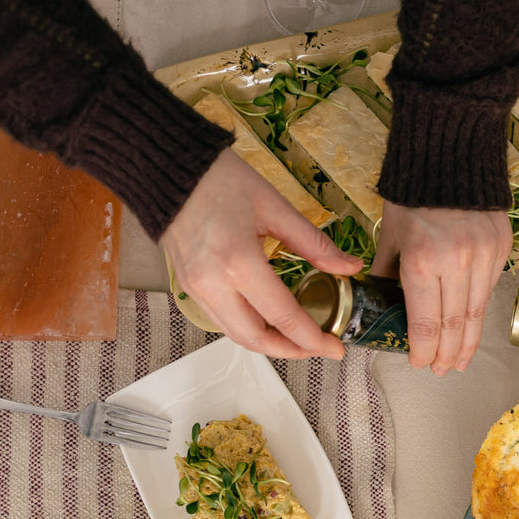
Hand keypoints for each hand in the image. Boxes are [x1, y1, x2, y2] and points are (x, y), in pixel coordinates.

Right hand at [161, 151, 360, 359]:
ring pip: (235, 334)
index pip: (283, 316)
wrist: (168, 168)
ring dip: (269, 344)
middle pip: (255, 338)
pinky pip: (221, 320)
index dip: (313, 339)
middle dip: (291, 350)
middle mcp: (212, 282)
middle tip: (319, 346)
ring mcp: (194, 287)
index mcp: (238, 262)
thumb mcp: (275, 208)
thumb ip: (315, 244)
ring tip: (299, 338)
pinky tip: (270, 321)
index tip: (336, 347)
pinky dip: (248, 328)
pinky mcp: (187, 286)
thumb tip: (349, 268)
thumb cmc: (219, 180)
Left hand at [374, 202, 510, 375]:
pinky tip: (472, 326)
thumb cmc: (414, 195)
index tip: (421, 364)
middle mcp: (456, 262)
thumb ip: (388, 273)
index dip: (424, 350)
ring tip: (461, 360)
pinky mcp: (501, 247)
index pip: (426, 322)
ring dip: (468, 341)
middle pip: (455, 324)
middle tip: (442, 371)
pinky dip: (479, 312)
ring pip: (477, 312)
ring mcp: (483, 255)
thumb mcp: (391, 236)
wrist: (451, 157)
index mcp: (421, 260)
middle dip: (448, 354)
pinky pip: (490, 288)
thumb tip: (383, 304)